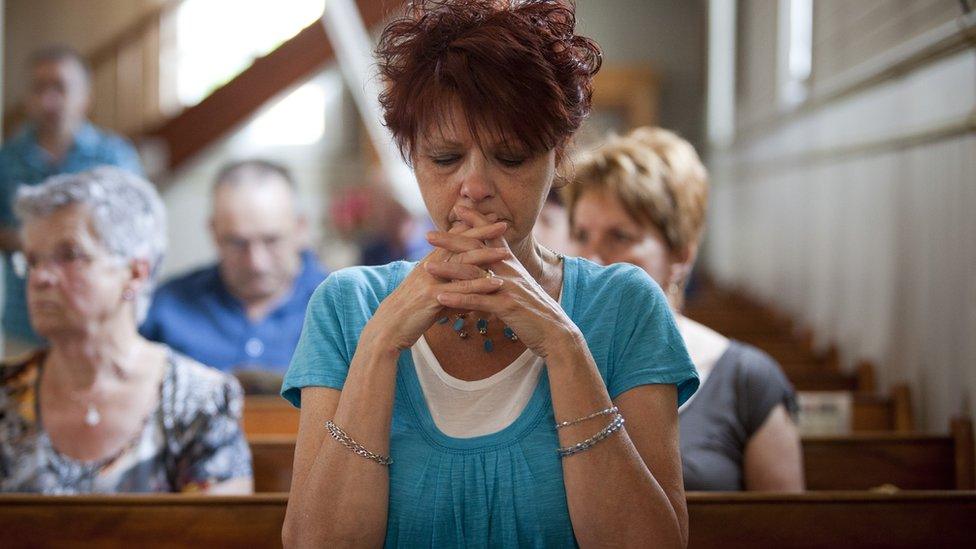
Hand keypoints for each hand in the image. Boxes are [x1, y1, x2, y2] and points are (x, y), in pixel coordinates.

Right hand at [365, 221, 509, 352]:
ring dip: (486, 258)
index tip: (490, 218)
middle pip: (459, 245)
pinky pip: (460, 290)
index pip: (453, 240)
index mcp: (429, 263)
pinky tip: (496, 284)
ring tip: (506, 253)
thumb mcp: (429, 296)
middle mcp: (430, 267)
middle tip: (502, 224)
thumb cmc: (409, 313)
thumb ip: (448, 291)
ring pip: (462, 265)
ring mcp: (431, 281)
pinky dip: (479, 286)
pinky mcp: (432, 298)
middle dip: (482, 234)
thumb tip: (466, 299)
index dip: (471, 228)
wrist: (387, 328)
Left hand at [430, 206, 579, 357]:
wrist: (557, 332)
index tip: (458, 207)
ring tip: (426, 267)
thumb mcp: (520, 288)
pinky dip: (457, 299)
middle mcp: (509, 271)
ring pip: (473, 275)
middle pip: (476, 250)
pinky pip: (478, 300)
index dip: (476, 220)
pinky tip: (440, 298)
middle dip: (451, 241)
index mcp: (511, 264)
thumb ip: (505, 276)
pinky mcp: (507, 306)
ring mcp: (508, 287)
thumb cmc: (536, 312)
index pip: (491, 236)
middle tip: (428, 234)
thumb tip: (491, 270)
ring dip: (448, 271)